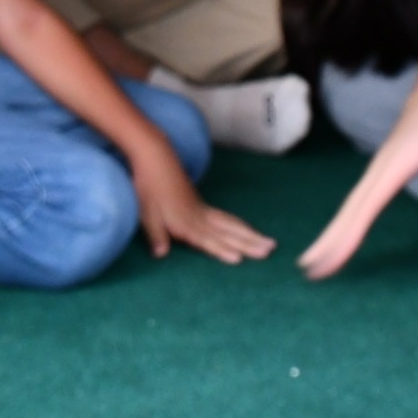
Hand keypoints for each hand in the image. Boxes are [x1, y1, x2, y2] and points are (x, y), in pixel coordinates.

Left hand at [130, 147, 275, 264]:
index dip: (222, 250)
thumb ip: (156, 235)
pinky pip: (227, 218)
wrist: (156, 158)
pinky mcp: (203, 206)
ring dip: (251, 235)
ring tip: (270, 243)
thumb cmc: (148, 187)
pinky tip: (248, 231)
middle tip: (270, 250)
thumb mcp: (147, 213)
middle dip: (249, 243)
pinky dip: (240, 226)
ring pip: (232, 225)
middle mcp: (199, 218)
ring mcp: (203, 211)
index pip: (207, 240)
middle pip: (228, 233)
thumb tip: (161, 255)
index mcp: (185, 222)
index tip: (239, 259)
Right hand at [299, 77, 417, 279]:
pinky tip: (342, 236)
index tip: (328, 257)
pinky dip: (346, 222)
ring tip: (314, 263)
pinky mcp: (382, 173)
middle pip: (349, 210)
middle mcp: (379, 170)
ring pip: (350, 207)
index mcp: (394, 166)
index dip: (347, 234)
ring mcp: (378, 171)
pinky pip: (360, 203)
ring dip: (332, 234)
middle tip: (307, 270)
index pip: (365, 207)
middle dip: (328, 240)